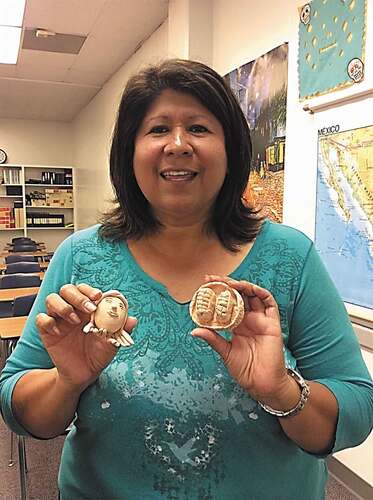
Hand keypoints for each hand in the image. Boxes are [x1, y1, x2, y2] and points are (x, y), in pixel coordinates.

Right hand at [36, 284, 136, 390]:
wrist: (84, 374)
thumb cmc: (99, 354)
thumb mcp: (113, 342)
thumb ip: (121, 329)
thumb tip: (133, 319)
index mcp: (88, 308)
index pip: (85, 289)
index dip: (90, 290)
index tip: (98, 296)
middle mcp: (72, 309)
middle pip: (67, 289)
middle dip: (78, 296)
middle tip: (89, 309)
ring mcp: (58, 319)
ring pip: (51, 299)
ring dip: (63, 306)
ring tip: (75, 321)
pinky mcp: (47, 331)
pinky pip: (41, 319)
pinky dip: (48, 322)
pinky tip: (59, 332)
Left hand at [191, 275, 289, 402]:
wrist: (262, 384)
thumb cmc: (246, 371)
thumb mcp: (225, 352)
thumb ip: (213, 339)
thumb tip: (194, 330)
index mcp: (237, 325)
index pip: (226, 304)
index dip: (217, 293)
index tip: (204, 285)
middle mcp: (249, 319)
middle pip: (238, 296)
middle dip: (226, 285)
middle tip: (213, 279)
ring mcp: (261, 320)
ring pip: (253, 295)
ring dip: (242, 286)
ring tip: (229, 283)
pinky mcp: (272, 323)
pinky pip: (269, 303)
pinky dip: (260, 293)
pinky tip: (249, 289)